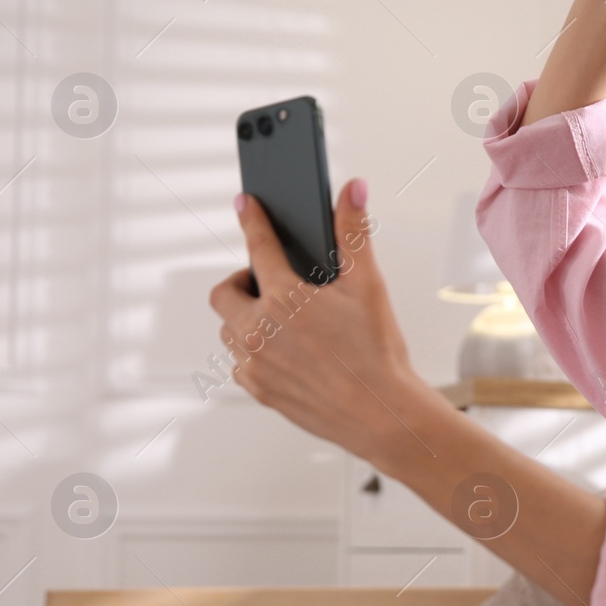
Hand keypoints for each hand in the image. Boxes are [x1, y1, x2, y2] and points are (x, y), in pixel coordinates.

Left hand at [209, 178, 424, 457]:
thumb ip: (354, 234)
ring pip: (229, 331)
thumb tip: (351, 191)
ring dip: (247, 319)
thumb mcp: (369, 285)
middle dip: (243, 282)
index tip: (244, 204)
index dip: (251, 219)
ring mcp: (254, 364)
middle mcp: (258, 331)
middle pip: (224, 293)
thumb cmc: (377, 353)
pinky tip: (288, 352)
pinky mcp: (259, 390)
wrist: (382, 413)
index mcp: (283, 299)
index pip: (258, 246)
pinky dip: (255, 353)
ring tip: (282, 320)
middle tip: (271, 284)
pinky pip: (241, 365)